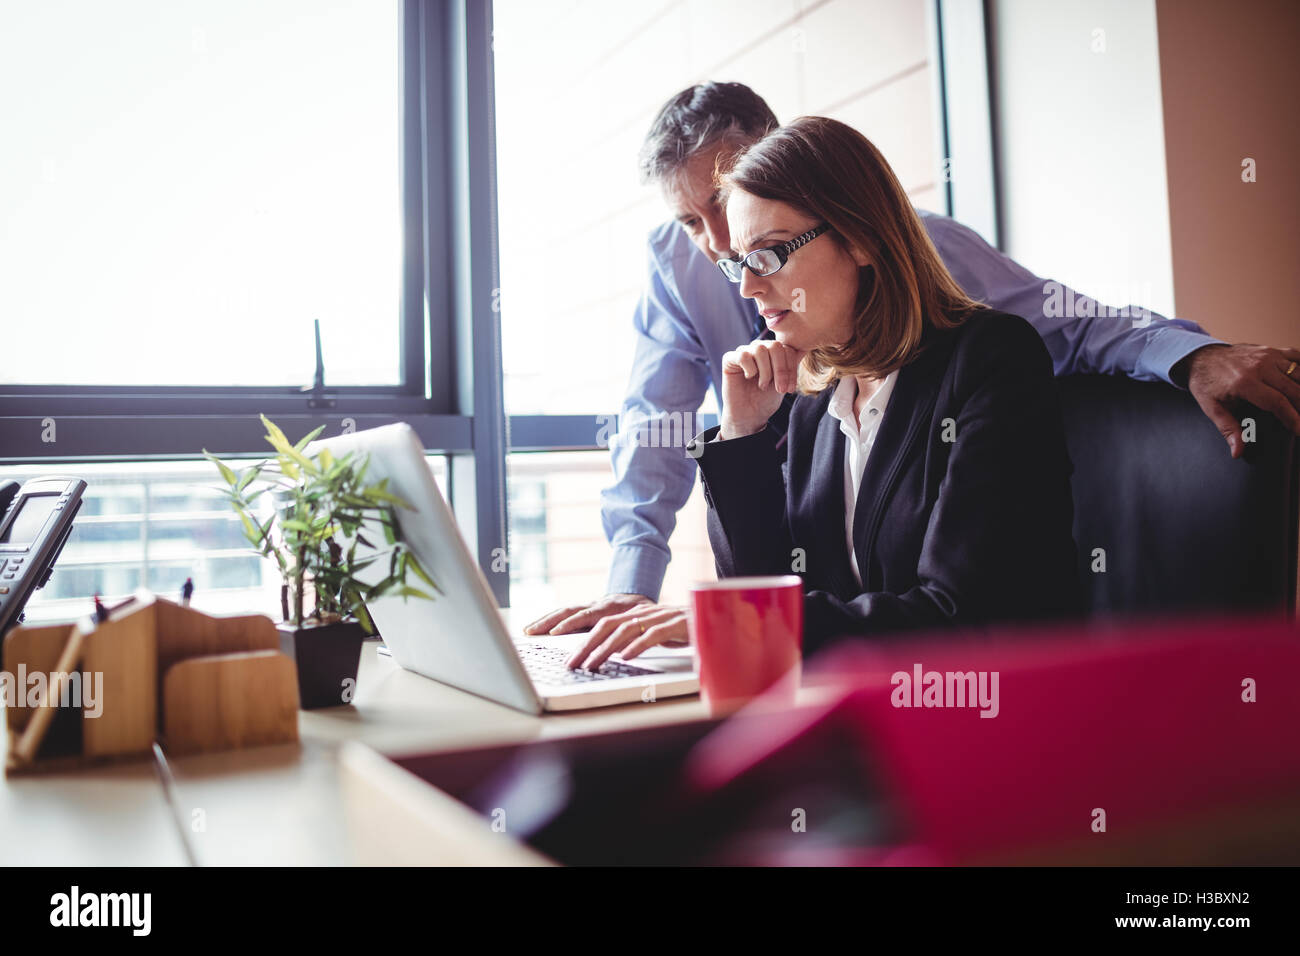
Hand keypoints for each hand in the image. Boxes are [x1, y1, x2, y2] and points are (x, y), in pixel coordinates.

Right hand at [523, 593, 651, 635]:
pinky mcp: (583, 610)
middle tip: (531, 632)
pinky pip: (563, 613)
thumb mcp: (640, 624)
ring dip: (544, 620)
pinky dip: (549, 620)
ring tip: (527, 630)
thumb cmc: (641, 614)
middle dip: (548, 622)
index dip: (570, 624)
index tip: (555, 633)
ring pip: (562, 611)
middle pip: (568, 611)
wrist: (640, 597)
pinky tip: (536, 628)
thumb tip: (617, 650)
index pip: (586, 616)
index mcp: (609, 608)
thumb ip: (628, 636)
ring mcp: (587, 606)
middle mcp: (595, 605)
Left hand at [566, 604, 689, 671]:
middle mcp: (644, 612)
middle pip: (607, 626)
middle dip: (586, 645)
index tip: (570, 657)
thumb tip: (617, 654)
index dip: (584, 639)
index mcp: (637, 614)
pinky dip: (638, 645)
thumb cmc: (685, 629)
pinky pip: (653, 634)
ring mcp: (660, 616)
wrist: (716, 617)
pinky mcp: (677, 624)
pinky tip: (626, 656)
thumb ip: (637, 639)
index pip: (603, 625)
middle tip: (572, 664)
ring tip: (592, 664)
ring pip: (625, 630)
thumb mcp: (656, 635)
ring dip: (606, 648)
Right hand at [720, 340, 804, 438]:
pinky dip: (750, 369)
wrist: (749, 416)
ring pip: (760, 349)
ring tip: (763, 385)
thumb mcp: (784, 381)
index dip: (791, 368)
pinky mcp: (729, 359)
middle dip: (781, 369)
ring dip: (765, 371)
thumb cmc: (766, 400)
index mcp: (773, 352)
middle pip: (775, 346)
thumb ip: (791, 364)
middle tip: (780, 389)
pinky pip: (743, 355)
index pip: (787, 349)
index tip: (790, 389)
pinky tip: (749, 378)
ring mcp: (744, 352)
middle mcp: (759, 348)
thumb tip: (803, 350)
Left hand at [1180, 344, 1299, 457]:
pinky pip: (1297, 357)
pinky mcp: (1272, 350)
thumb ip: (1229, 430)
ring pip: (1299, 373)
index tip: (1299, 431)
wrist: (1201, 356)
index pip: (1277, 402)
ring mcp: (1268, 355)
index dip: (1292, 418)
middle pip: (1294, 389)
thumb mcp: (1212, 408)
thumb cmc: (1206, 383)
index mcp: (1244, 382)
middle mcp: (1259, 366)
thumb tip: (1238, 452)